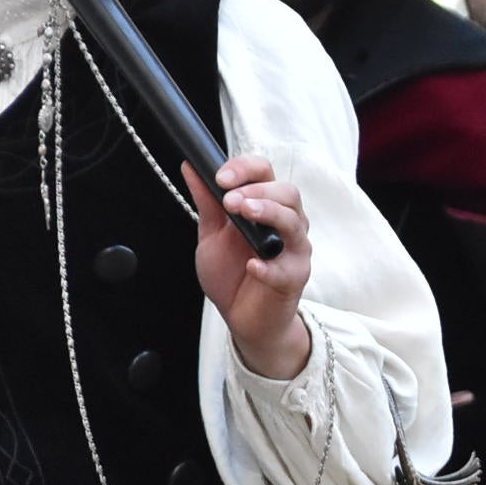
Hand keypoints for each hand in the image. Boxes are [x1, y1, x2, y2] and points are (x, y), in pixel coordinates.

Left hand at [188, 155, 312, 380]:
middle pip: (287, 192)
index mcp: (266, 206)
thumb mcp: (212, 234)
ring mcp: (294, 251)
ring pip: (294, 222)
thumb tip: (191, 167)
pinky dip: (269, 266)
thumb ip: (207, 203)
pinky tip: (252, 266)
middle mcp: (286, 224)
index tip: (221, 178)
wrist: (242, 317)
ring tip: (243, 215)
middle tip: (230, 201)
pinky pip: (286, 268)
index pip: (265, 172)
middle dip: (258, 191)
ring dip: (269, 213)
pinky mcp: (294, 278)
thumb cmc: (232, 274)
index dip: (245, 169)